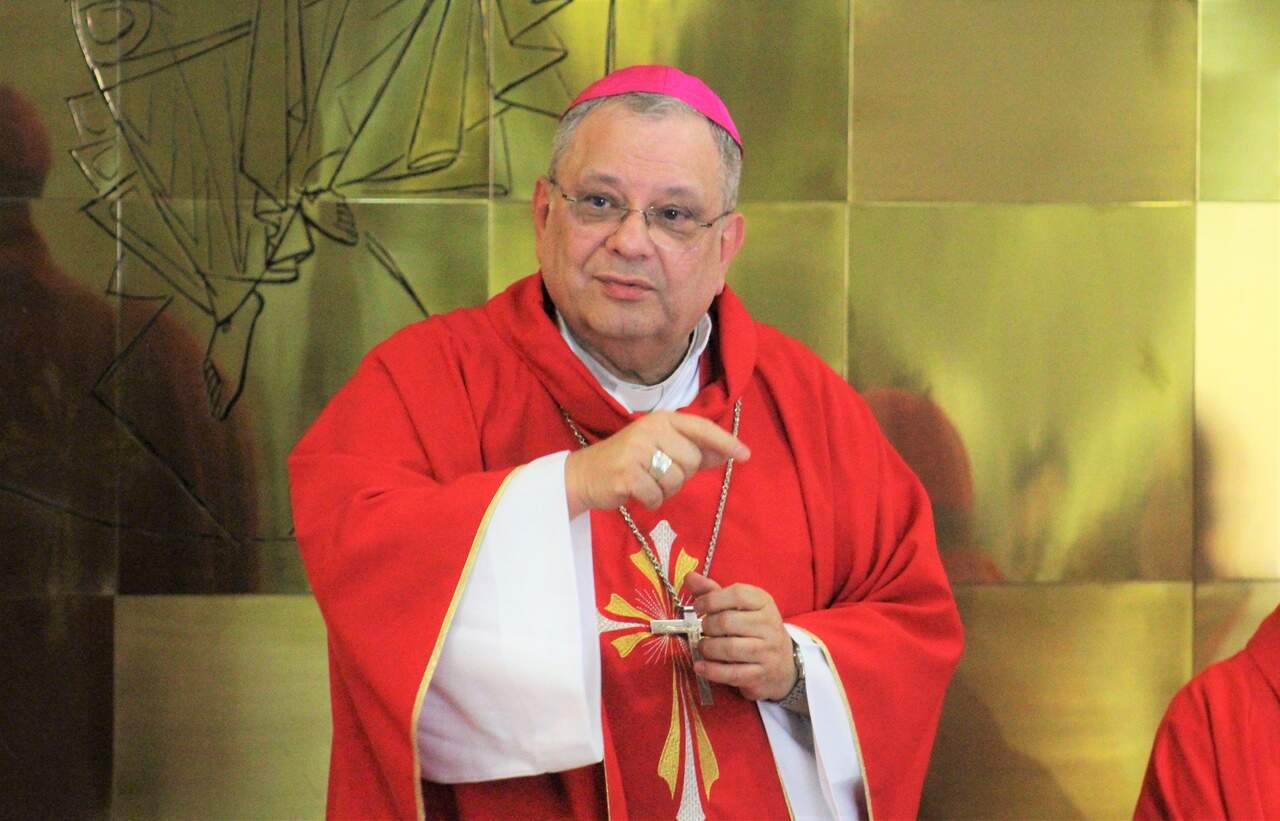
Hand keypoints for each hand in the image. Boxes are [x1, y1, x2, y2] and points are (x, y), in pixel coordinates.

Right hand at [564, 412, 749, 516]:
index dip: (725, 442)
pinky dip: (651, 501)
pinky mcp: (627, 475)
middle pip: (691, 460)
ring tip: (646, 482)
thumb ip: (694, 449)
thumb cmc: (628, 462)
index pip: (701, 428)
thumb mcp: (661, 448)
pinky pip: (658, 497)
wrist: (583, 475)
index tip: (746, 455)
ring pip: (676, 481)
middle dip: (681, 475)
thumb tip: (730, 452)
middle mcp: (650, 430)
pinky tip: (635, 492)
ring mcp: (637, 451)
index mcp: (661, 419)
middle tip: (658, 473)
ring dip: (665, 490)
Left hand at [684, 572, 796, 701]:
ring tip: (703, 646)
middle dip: (707, 626)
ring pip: (729, 648)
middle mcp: (769, 625)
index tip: (698, 607)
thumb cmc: (755, 629)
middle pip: (727, 621)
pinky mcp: (761, 675)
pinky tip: (700, 666)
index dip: (711, 599)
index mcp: (764, 603)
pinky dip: (711, 670)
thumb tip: (689, 577)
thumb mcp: (740, 607)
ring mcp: (767, 651)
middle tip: (703, 629)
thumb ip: (713, 592)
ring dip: (707, 648)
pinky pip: (731, 673)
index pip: (737, 594)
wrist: (784, 664)